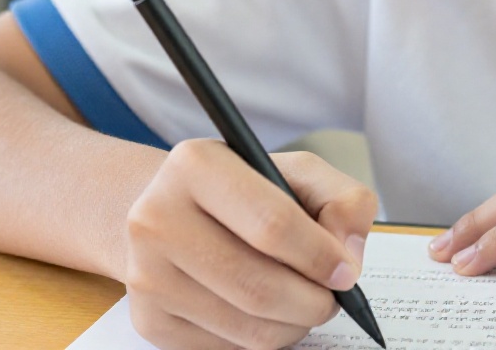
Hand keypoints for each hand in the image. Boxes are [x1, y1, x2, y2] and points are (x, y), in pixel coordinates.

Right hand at [123, 141, 377, 349]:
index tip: (346, 272)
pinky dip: (263, 339)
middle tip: (333, 298)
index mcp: (195, 165)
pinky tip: (268, 312)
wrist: (172, 212)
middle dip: (313, 302)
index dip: (320, 256)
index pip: (271, 224)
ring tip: (304, 302)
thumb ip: (342, 200)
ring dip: (294, 325)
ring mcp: (147, 275)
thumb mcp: (298, 172)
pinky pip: (228, 349)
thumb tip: (348, 257)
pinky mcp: (150, 320)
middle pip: (258, 287)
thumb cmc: (246, 191)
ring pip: (248, 329)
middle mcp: (157, 218)